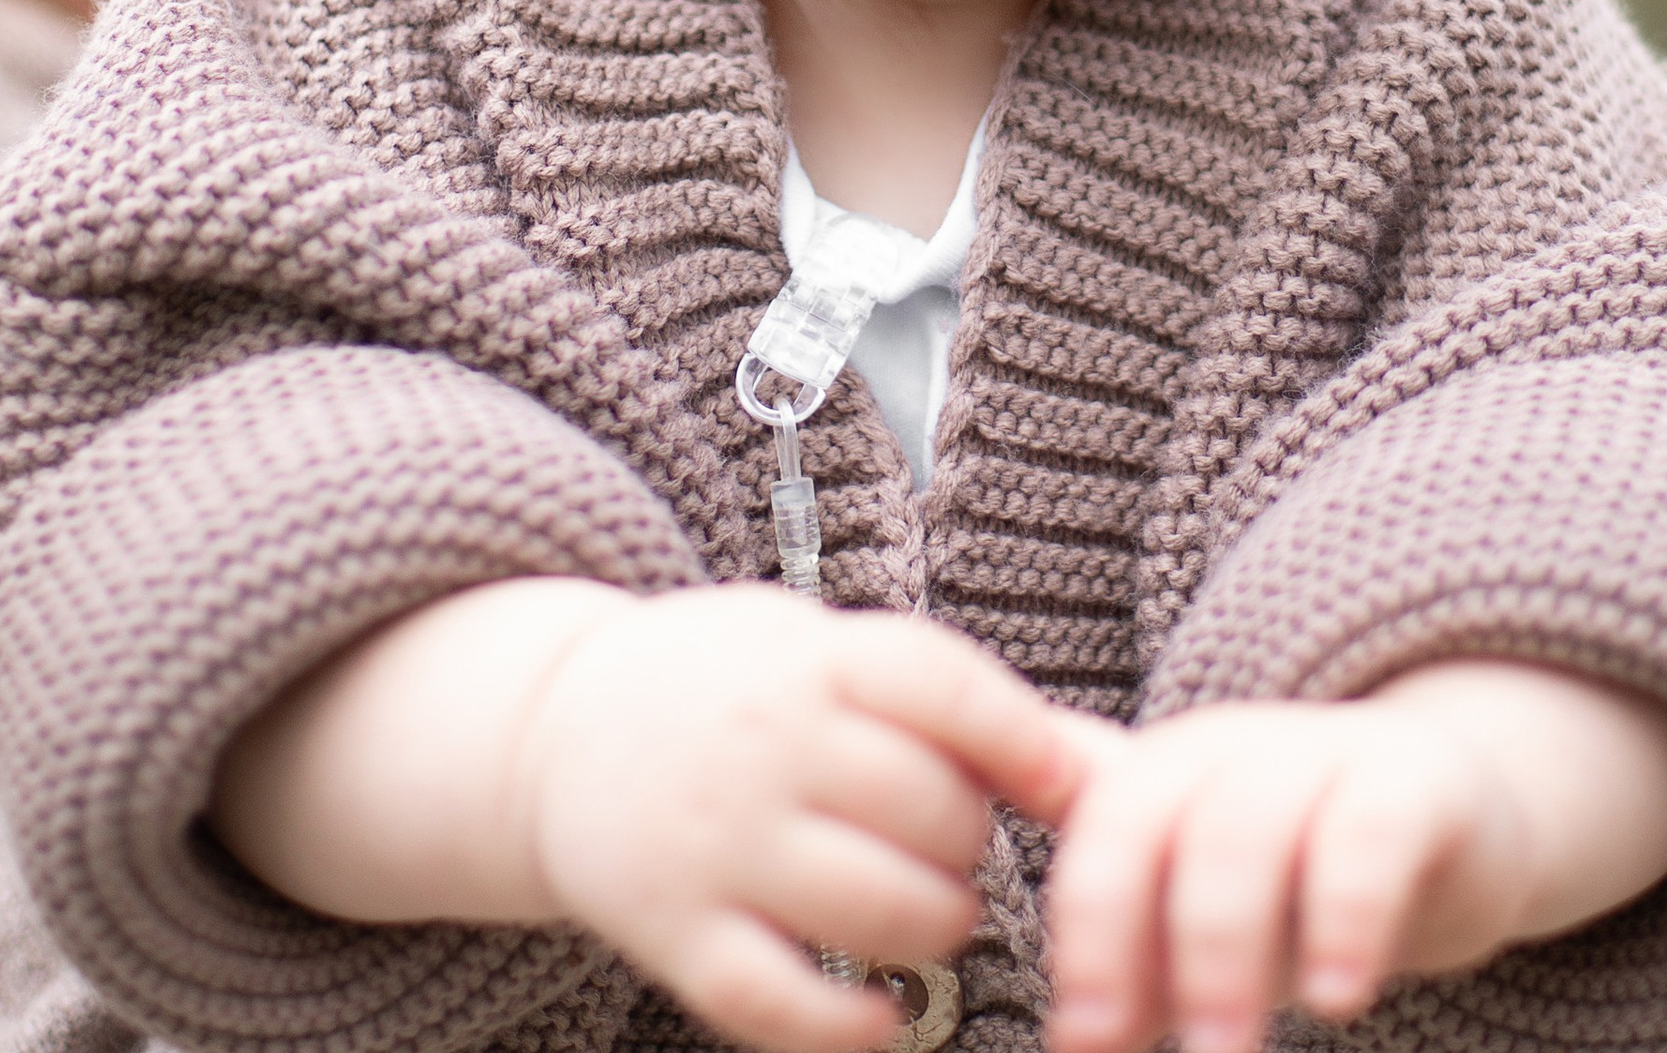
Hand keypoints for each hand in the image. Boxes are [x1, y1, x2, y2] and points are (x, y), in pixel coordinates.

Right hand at [212, 578, 1090, 1052]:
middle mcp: (764, 744)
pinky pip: (784, 1005)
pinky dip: (853, 1026)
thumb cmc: (737, 687)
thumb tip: (1106, 766)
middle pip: (931, 811)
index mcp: (810, 659)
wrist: (560, 724)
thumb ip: (951, 703)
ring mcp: (717, 842)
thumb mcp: (827, 651)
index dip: (1025, 742)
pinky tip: (884, 1011)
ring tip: (925, 908)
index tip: (1067, 784)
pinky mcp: (675, 933)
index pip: (944, 687)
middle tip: (949, 842)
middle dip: (970, 843)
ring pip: (879, 910)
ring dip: (935, 925)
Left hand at [1043, 659, 1666, 1052]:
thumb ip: (1120, 903)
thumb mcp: (1199, 877)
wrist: (1453, 804)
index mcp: (1166, 770)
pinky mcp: (1417, 784)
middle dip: (1142, 946)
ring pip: (1251, 827)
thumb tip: (1044, 1003)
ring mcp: (1326, 755)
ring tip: (1229, 1050)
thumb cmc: (1295, 861)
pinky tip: (1340, 994)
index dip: (1083, 931)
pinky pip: (1373, 831)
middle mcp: (1234, 748)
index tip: (1082, 1042)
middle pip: (1160, 822)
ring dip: (1231, 948)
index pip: (1098, 832)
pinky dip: (1350, 912)